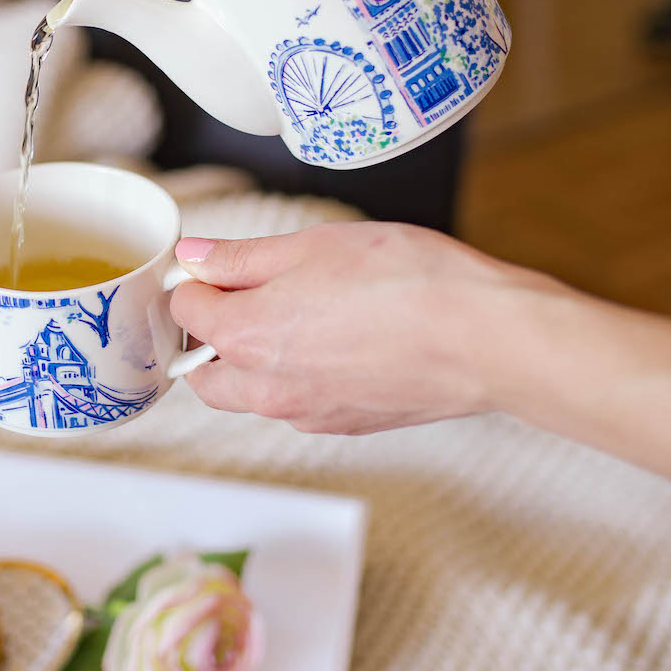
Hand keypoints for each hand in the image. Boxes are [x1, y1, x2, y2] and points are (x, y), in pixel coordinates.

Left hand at [168, 223, 531, 434]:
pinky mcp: (345, 425)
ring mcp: (307, 414)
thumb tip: (194, 256)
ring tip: (298, 315)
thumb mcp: (314, 245)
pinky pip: (297, 405)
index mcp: (246, 336)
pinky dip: (297, 378)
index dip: (196, 280)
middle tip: (241, 296)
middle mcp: (267, 389)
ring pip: (249, 394)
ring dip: (250, 361)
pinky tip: (337, 341)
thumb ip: (243, 256)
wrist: (485, 338)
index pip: (185, 311)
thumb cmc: (406, 279)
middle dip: (207, 336)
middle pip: (202, 370)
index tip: (217, 263)